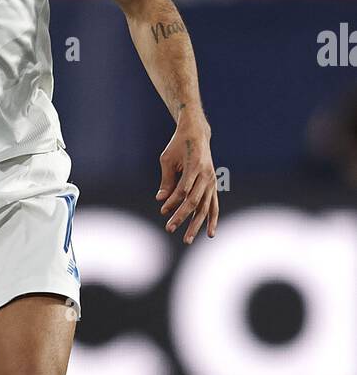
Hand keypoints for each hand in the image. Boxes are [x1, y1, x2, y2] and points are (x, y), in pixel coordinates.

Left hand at [156, 113, 217, 243]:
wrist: (197, 134)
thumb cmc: (178, 145)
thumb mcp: (167, 159)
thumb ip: (166, 180)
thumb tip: (160, 199)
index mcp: (195, 166)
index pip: (183, 190)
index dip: (173, 202)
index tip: (162, 211)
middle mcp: (206, 175)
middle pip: (194, 202)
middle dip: (181, 217)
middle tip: (169, 229)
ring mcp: (212, 182)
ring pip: (205, 208)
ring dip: (196, 225)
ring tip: (187, 240)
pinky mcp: (213, 186)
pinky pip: (214, 206)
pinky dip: (212, 220)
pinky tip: (210, 234)